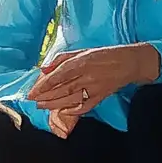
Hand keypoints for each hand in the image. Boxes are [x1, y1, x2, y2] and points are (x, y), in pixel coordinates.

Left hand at [30, 45, 153, 125]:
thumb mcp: (82, 51)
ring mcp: (94, 88)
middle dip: (44, 97)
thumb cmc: (104, 54)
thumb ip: (61, 59)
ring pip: (69, 99)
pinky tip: (62, 112)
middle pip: (61, 89)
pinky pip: (84, 106)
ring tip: (41, 106)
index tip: (31, 92)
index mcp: (81, 62)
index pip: (57, 76)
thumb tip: (43, 69)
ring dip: (53, 104)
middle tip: (33, 101)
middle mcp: (87, 75)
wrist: (130, 62)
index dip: (42, 85)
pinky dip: (72, 111)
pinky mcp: (101, 96)